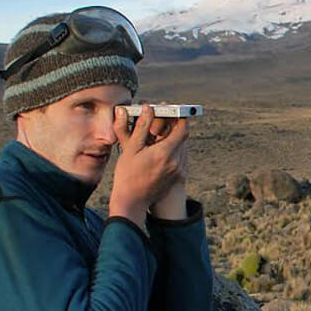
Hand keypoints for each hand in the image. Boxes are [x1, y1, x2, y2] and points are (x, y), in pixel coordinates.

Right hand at [108, 106, 189, 226]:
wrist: (132, 202)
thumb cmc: (127, 175)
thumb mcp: (131, 148)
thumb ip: (141, 127)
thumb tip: (148, 108)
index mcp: (166, 152)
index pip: (183, 128)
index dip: (180, 117)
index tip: (173, 111)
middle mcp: (176, 161)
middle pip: (183, 137)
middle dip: (175, 127)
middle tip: (163, 120)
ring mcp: (178, 170)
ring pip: (182, 147)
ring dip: (174, 139)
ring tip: (159, 136)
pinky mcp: (178, 177)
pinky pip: (180, 158)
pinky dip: (173, 150)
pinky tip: (159, 151)